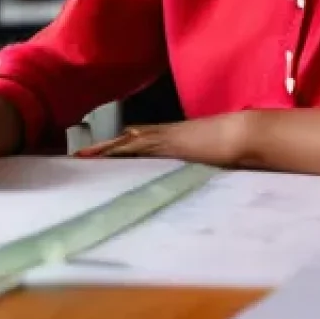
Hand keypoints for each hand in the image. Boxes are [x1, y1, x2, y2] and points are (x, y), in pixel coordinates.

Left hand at [75, 111, 253, 168]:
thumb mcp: (203, 163)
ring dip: (104, 149)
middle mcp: (162, 135)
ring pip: (126, 141)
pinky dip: (121, 148)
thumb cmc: (229, 149)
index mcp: (169, 141)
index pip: (135, 145)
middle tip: (78, 158)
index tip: (96, 159)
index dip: (115, 151)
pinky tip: (106, 154)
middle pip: (124, 141)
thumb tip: (184, 183)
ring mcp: (164, 136)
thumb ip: (191, 168)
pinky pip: (139, 144)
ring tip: (83, 156)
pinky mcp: (168, 140)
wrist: (241, 135)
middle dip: (102, 150)